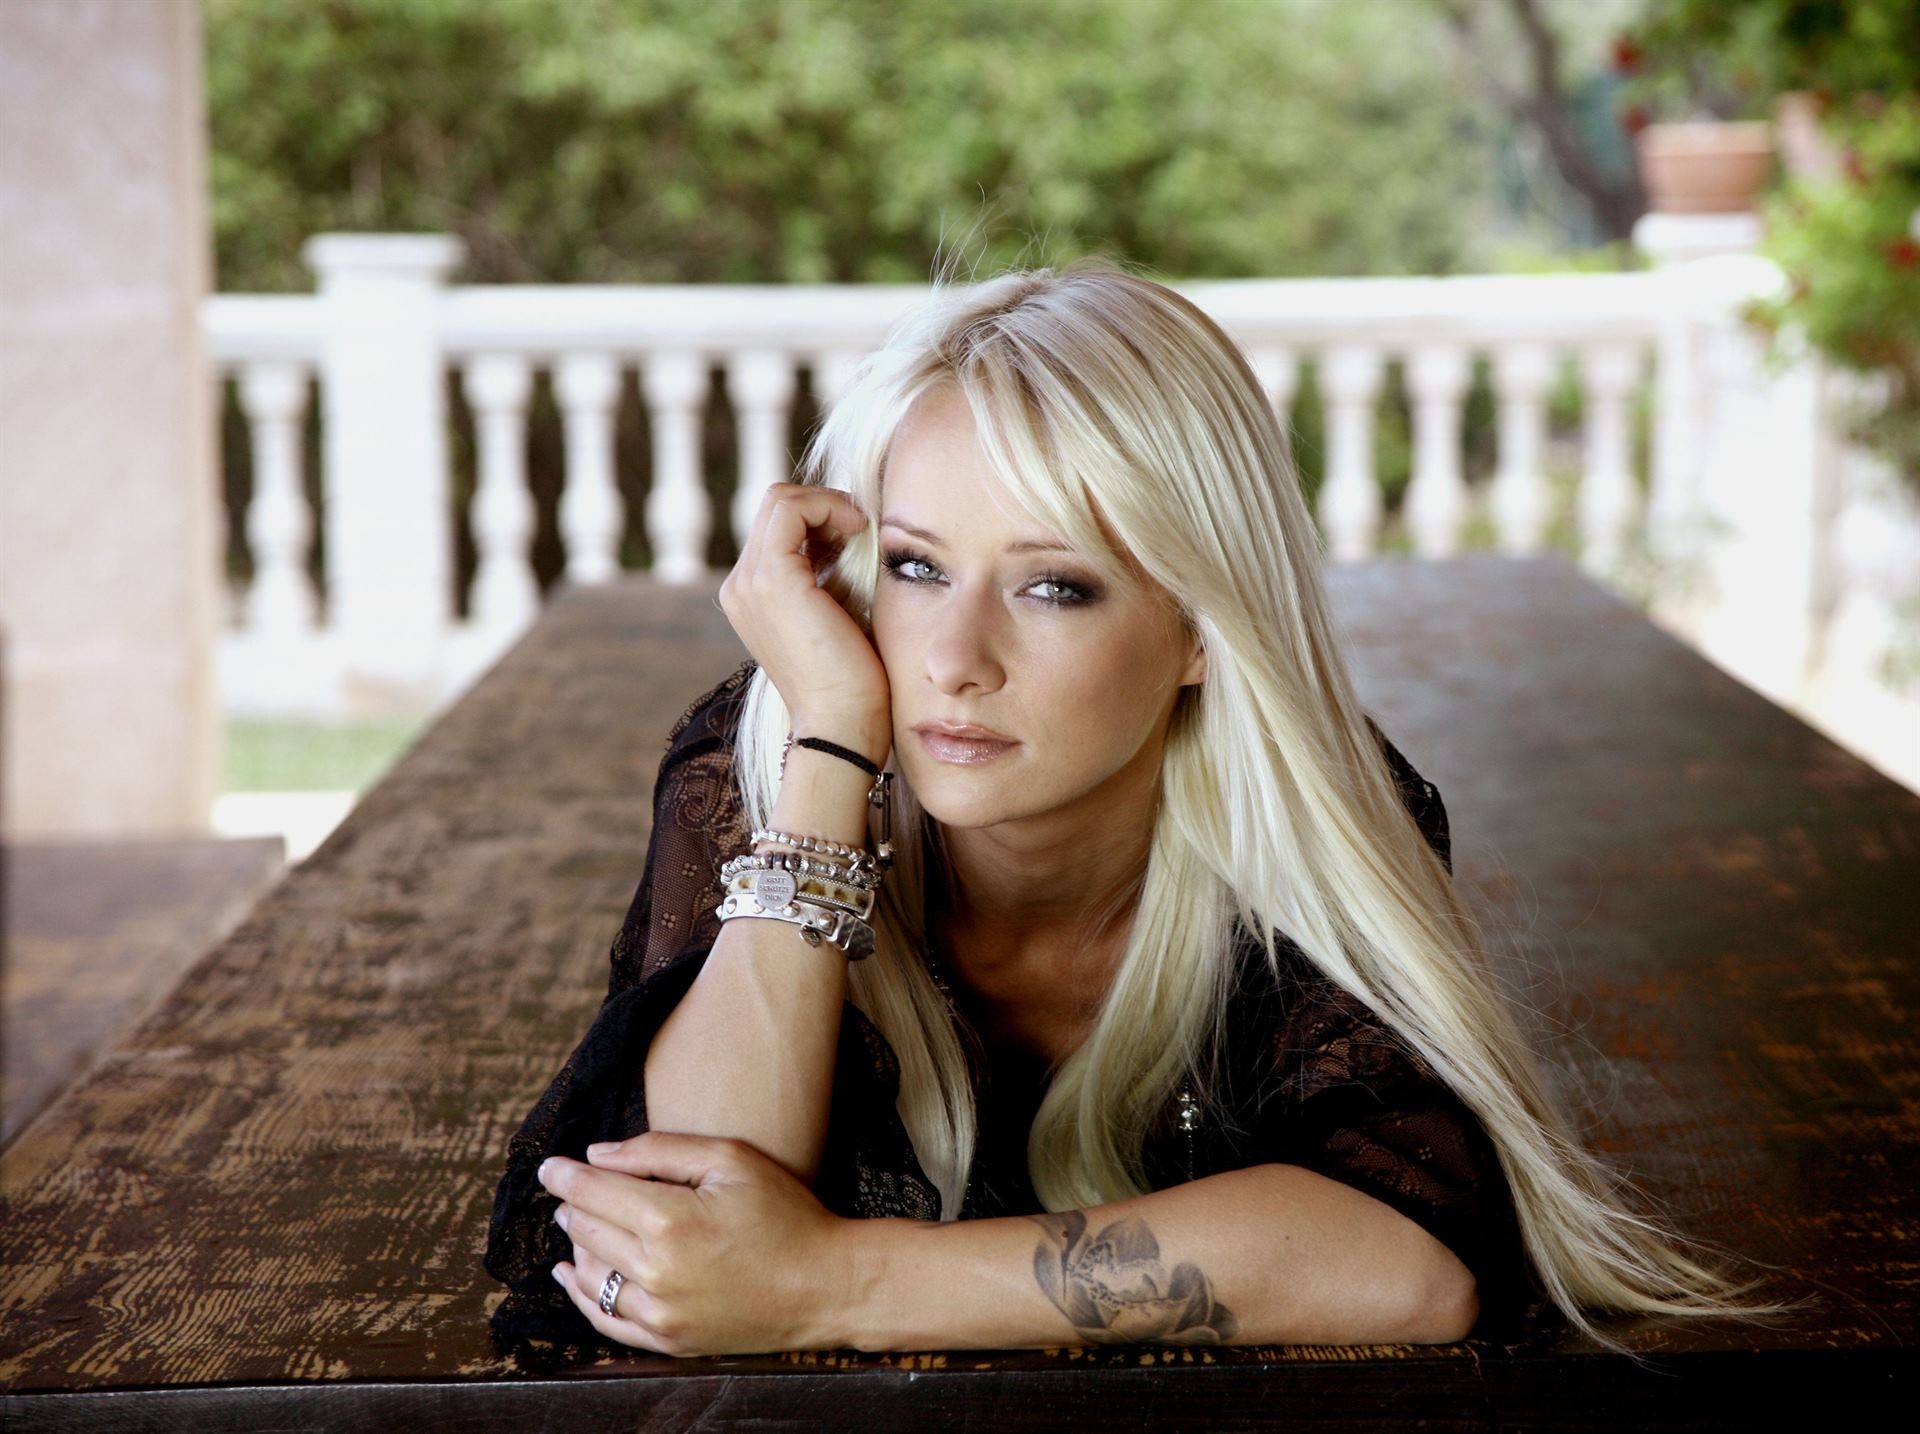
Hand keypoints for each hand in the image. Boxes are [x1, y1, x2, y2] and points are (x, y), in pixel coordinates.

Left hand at [540, 1131, 851, 1356]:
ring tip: (576, 1224)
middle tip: (569, 1187)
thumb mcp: (732, 1160)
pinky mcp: (669, 1340)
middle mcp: (656, 1272)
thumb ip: (660, 1150)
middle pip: (588, 1232)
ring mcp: (660, 1313)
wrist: (824, 1286)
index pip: (594, 1193)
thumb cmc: (786, 1214)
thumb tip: (598, 1155)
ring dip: (577, 1246)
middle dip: (573, 1205)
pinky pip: (608, 1320)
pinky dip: (583, 1296)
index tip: (549, 1166)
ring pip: (591, 1277)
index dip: (565, 1177)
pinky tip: (573, 1276)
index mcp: (669, 1220)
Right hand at [717, 481, 890, 761]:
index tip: (855, 537)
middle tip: (859, 529)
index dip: (818, 516)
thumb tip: (847, 532)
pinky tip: (857, 530)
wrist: (841, 726)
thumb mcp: (836, 616)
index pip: (776, 524)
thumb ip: (828, 576)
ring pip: (781, 499)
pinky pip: (792, 508)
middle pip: (774, 504)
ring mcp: (749, 582)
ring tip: (858, 530)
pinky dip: (828, 507)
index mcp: (750, 596)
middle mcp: (740, 586)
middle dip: (822, 505)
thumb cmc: (851, 682)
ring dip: (827, 503)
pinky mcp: (772, 578)